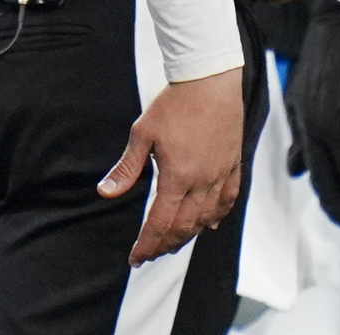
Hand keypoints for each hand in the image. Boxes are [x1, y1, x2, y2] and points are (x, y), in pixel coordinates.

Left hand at [99, 66, 243, 265]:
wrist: (210, 81)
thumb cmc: (174, 105)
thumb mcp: (142, 135)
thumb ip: (127, 168)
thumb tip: (106, 192)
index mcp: (177, 177)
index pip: (160, 223)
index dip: (147, 244)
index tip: (136, 258)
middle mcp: (202, 183)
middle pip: (184, 227)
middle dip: (165, 245)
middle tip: (150, 254)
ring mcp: (221, 175)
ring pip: (206, 218)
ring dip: (188, 234)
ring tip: (172, 243)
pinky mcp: (233, 165)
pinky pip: (227, 200)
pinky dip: (217, 216)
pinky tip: (208, 223)